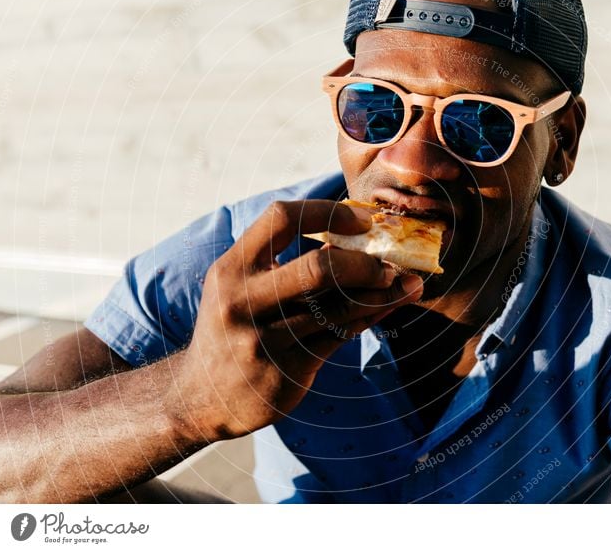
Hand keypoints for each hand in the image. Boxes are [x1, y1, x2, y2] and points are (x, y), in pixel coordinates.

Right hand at [176, 200, 422, 440]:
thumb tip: (355, 237)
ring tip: (409, 283)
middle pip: (318, 268)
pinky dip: (370, 318)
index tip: (363, 220)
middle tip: (391, 263)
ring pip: (339, 308)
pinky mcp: (286, 370)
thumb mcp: (240, 287)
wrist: (201, 397)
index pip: (281, 218)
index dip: (328, 213)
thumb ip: (282, 261)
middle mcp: (243, 300)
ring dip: (381, 294)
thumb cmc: (234, 327)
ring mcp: (264, 339)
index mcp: (232, 268)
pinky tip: (389, 308)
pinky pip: (340, 337)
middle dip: (364, 263)